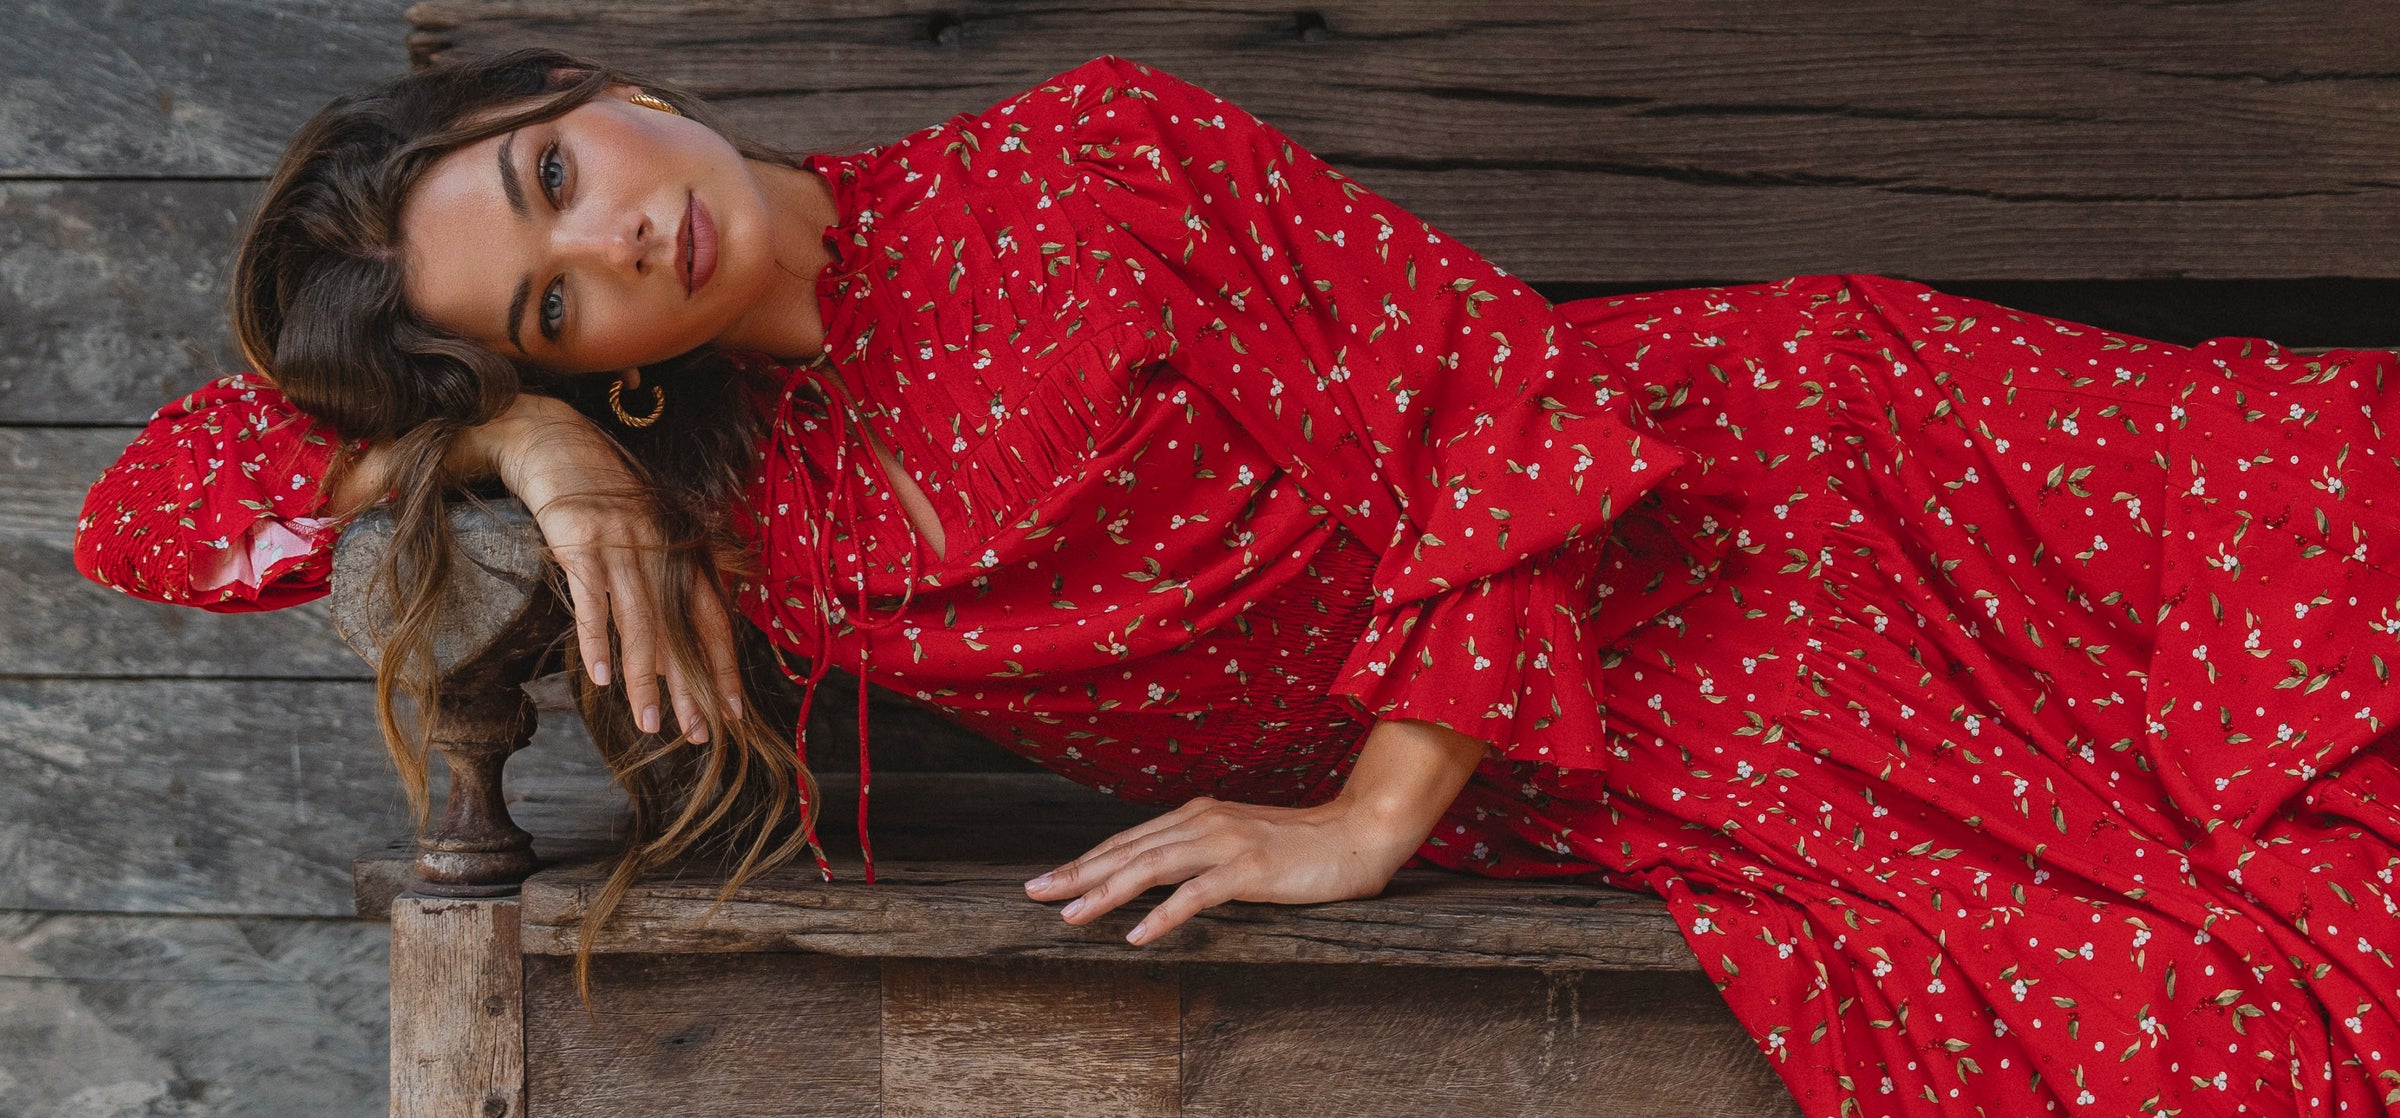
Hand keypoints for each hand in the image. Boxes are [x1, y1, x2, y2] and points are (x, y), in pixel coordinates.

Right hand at [475, 396, 742, 740]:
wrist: (550, 438)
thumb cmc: (597, 492)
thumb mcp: (639, 533)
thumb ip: (656, 583)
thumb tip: (664, 647)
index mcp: (680, 548)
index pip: (712, 618)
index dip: (723, 665)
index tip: (733, 709)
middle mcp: (660, 547)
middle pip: (681, 631)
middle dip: (691, 688)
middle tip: (700, 735)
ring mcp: (622, 543)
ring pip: (641, 624)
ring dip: (644, 680)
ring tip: (651, 724)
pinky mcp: (581, 540)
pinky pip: (594, 600)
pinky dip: (597, 640)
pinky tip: (600, 678)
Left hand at [1022, 794, 1422, 944]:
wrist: (1360, 834)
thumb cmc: (1302, 846)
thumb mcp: (1240, 845)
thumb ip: (1201, 854)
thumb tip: (1160, 874)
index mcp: (1198, 816)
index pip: (1130, 840)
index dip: (1086, 859)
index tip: (1048, 879)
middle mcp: (1204, 822)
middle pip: (1127, 849)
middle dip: (1077, 872)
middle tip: (1033, 893)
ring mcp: (1226, 844)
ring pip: (1151, 867)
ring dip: (1106, 892)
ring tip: (1070, 915)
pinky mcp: (1250, 869)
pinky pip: (1196, 895)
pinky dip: (1162, 914)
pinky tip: (1135, 934)